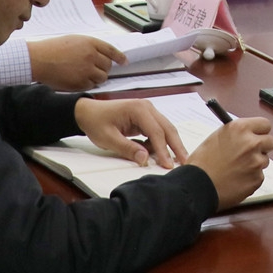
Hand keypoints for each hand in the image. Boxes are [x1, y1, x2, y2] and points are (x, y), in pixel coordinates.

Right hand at [27, 35, 127, 90]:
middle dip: (103, 68)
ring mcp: (86, 70)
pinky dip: (88, 84)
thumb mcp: (75, 40)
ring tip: (85, 74)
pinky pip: (91, 86)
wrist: (39, 59)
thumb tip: (102, 55)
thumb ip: (90, 47)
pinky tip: (78, 79)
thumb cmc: (53, 49)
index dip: (119, 57)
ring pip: (102, 77)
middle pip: (108, 66)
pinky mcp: (80, 83)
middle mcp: (91, 56)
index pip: (112, 51)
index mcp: (90, 43)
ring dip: (97, 77)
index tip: (124, 61)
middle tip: (94, 69)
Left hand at [71, 98, 188, 169]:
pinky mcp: (146, 117)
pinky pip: (158, 130)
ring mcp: (148, 111)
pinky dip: (161, 142)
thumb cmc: (96, 122)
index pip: (156, 131)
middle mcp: (147, 107)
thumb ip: (127, 149)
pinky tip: (159, 154)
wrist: (87, 112)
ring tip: (178, 160)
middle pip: (168, 128)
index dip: (163, 150)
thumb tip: (145, 159)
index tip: (168, 165)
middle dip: (176, 146)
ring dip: (172, 144)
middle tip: (185, 162)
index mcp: (138, 109)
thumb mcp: (108, 139)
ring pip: (166, 129)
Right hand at [187, 117, 272, 209]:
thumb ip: (235, 134)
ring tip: (236, 169)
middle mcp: (251, 143)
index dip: (260, 131)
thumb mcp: (216, 138)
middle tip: (250, 153)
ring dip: (255, 164)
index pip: (265, 124)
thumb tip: (247, 134)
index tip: (257, 135)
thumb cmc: (201, 164)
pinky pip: (259, 176)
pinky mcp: (257, 179)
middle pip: (270, 141)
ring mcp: (256, 162)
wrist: (197, 187)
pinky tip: (236, 180)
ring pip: (264, 160)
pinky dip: (250, 178)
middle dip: (262, 147)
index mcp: (240, 129)